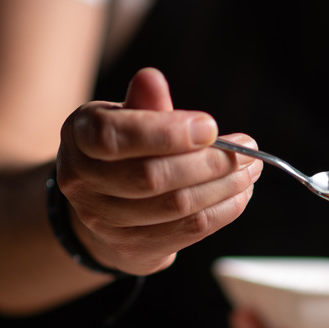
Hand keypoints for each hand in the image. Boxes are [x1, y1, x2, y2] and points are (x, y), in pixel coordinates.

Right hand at [56, 68, 262, 274]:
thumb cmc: (124, 151)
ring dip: (225, 186)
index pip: (114, 137)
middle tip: (246, 149)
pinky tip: (240, 194)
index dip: (166, 133)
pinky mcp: (133, 248)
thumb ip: (144, 103)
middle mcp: (81, 182)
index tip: (210, 127)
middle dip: (209, 162)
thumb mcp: (127, 119)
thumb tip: (151, 79)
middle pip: (152, 176)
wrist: (106, 207)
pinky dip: (223, 210)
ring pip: (177, 205)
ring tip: (250, 169)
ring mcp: (104, 221)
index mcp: (78, 137)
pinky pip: (189, 229)